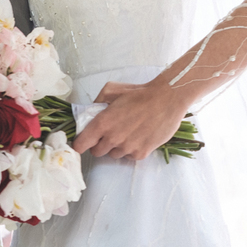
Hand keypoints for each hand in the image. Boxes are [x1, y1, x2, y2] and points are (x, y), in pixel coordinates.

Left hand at [71, 79, 190, 159]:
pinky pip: (129, 156)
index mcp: (102, 123)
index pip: (81, 144)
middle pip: (96, 152)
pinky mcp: (141, 154)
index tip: (83, 141)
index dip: (80, 143)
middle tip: (108, 133)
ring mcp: (127, 148)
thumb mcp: (111, 90)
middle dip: (99, 144)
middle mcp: (112, 139)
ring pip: (113, 155)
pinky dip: (130, 149)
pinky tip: (137, 136)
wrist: (166, 99)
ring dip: (115, 147)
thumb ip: (96, 102)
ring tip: (126, 132)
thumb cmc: (138, 93)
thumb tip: (90, 112)